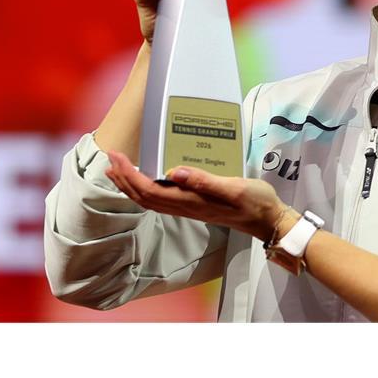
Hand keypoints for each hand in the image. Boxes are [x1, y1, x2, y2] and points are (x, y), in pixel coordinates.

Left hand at [103, 149, 285, 241]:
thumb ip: (205, 181)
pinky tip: (147, 179)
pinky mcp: (194, 205)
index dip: (129, 175)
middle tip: (110, 158)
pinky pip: (161, 200)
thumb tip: (174, 171)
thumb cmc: (255, 202)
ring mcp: (188, 208)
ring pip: (149, 200)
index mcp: (191, 201)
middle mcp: (185, 207)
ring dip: (130, 185)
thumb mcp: (234, 188)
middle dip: (123, 178)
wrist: (267, 220)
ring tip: (118, 170)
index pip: (149, 190)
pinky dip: (145, 189)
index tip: (117, 157)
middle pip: (143, 197)